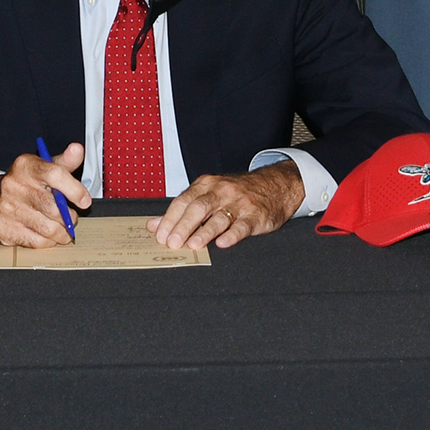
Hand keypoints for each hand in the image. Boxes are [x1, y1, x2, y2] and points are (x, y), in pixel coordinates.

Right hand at [0, 143, 90, 245]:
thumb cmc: (27, 184)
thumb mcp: (44, 168)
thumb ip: (65, 161)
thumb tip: (77, 149)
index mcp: (25, 166)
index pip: (55, 174)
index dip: (75, 190)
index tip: (85, 201)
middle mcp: (13, 185)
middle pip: (53, 207)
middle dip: (69, 217)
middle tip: (71, 218)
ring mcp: (6, 208)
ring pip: (47, 228)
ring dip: (61, 232)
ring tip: (62, 229)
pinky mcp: (3, 229)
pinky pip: (37, 242)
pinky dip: (48, 241)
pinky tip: (46, 235)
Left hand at [152, 161, 305, 249]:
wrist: (275, 185)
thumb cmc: (236, 192)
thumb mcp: (208, 194)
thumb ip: (181, 210)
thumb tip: (154, 225)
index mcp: (206, 185)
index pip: (183, 201)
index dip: (170, 218)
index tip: (160, 235)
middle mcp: (221, 192)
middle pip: (199, 208)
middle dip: (183, 226)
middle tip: (172, 242)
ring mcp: (239, 204)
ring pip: (219, 217)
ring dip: (205, 231)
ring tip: (193, 244)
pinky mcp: (255, 216)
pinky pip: (242, 225)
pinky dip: (232, 234)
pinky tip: (223, 242)